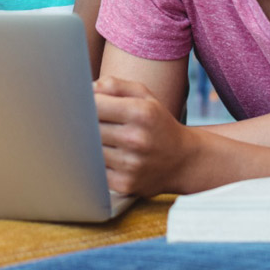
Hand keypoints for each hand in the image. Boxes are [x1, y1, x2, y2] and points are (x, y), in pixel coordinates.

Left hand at [95, 76, 197, 196]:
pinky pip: (96, 170)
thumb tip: (89, 88)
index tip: (88, 104)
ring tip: (103, 139)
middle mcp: (136, 139)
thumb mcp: (144, 96)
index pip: (95, 104)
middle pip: (89, 128)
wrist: (183, 160)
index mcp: (141, 113)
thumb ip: (116, 85)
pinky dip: (97, 163)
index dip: (86, 103)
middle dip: (86, 123)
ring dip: (91, 144)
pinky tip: (109, 156)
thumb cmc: (158, 123)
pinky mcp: (125, 184)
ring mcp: (130, 164)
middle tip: (92, 122)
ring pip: (90, 149)